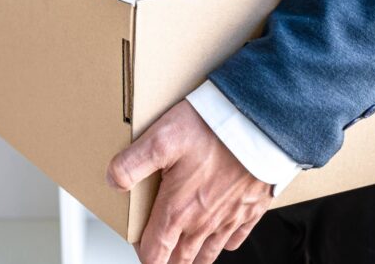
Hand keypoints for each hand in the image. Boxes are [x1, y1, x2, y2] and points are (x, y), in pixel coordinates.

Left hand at [107, 100, 271, 263]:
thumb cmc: (214, 128)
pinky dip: (223, 241)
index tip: (138, 242)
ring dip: (192, 256)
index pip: (155, 253)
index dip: (143, 253)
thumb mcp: (161, 138)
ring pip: (207, 254)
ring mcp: (229, 218)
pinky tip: (218, 233)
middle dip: (167, 259)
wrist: (261, 124)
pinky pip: (234, 239)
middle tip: (159, 251)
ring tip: (183, 252)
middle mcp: (204, 221)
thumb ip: (132, 163)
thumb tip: (113, 181)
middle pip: (181, 259)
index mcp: (178, 209)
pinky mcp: (251, 209)